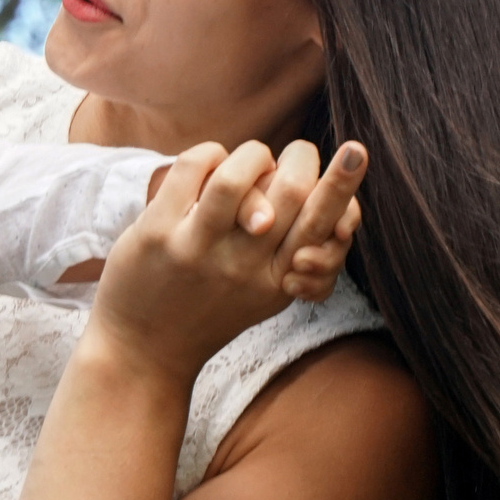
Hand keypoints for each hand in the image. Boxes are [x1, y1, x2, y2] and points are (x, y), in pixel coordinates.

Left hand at [86, 139, 367, 386]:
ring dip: (252, 155)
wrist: (144, 350)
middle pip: (290, 192)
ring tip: (253, 160)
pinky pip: (190, 169)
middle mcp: (244, 266)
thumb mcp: (267, 293)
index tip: (355, 149)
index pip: (321, 226)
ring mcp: (199, 249)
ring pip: (235, 177)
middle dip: (302, 157)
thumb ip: (301, 253)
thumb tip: (339, 204)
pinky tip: (210, 164)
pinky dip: (208, 153)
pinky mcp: (158, 234)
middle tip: (300, 152)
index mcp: (280, 280)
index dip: (343, 185)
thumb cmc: (213, 307)